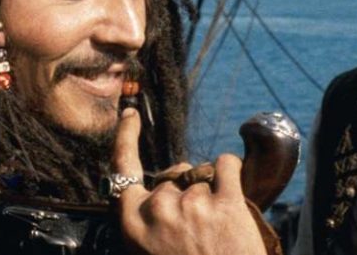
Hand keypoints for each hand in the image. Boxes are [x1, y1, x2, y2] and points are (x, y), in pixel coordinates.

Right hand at [113, 107, 268, 254]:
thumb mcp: (151, 250)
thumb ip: (150, 219)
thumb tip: (164, 186)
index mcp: (134, 224)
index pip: (122, 170)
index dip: (125, 139)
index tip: (130, 115)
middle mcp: (159, 209)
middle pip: (174, 174)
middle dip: (188, 188)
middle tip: (200, 222)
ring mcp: (192, 204)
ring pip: (203, 174)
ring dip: (212, 190)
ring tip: (218, 226)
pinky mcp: (227, 202)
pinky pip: (226, 164)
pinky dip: (231, 171)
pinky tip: (233, 191)